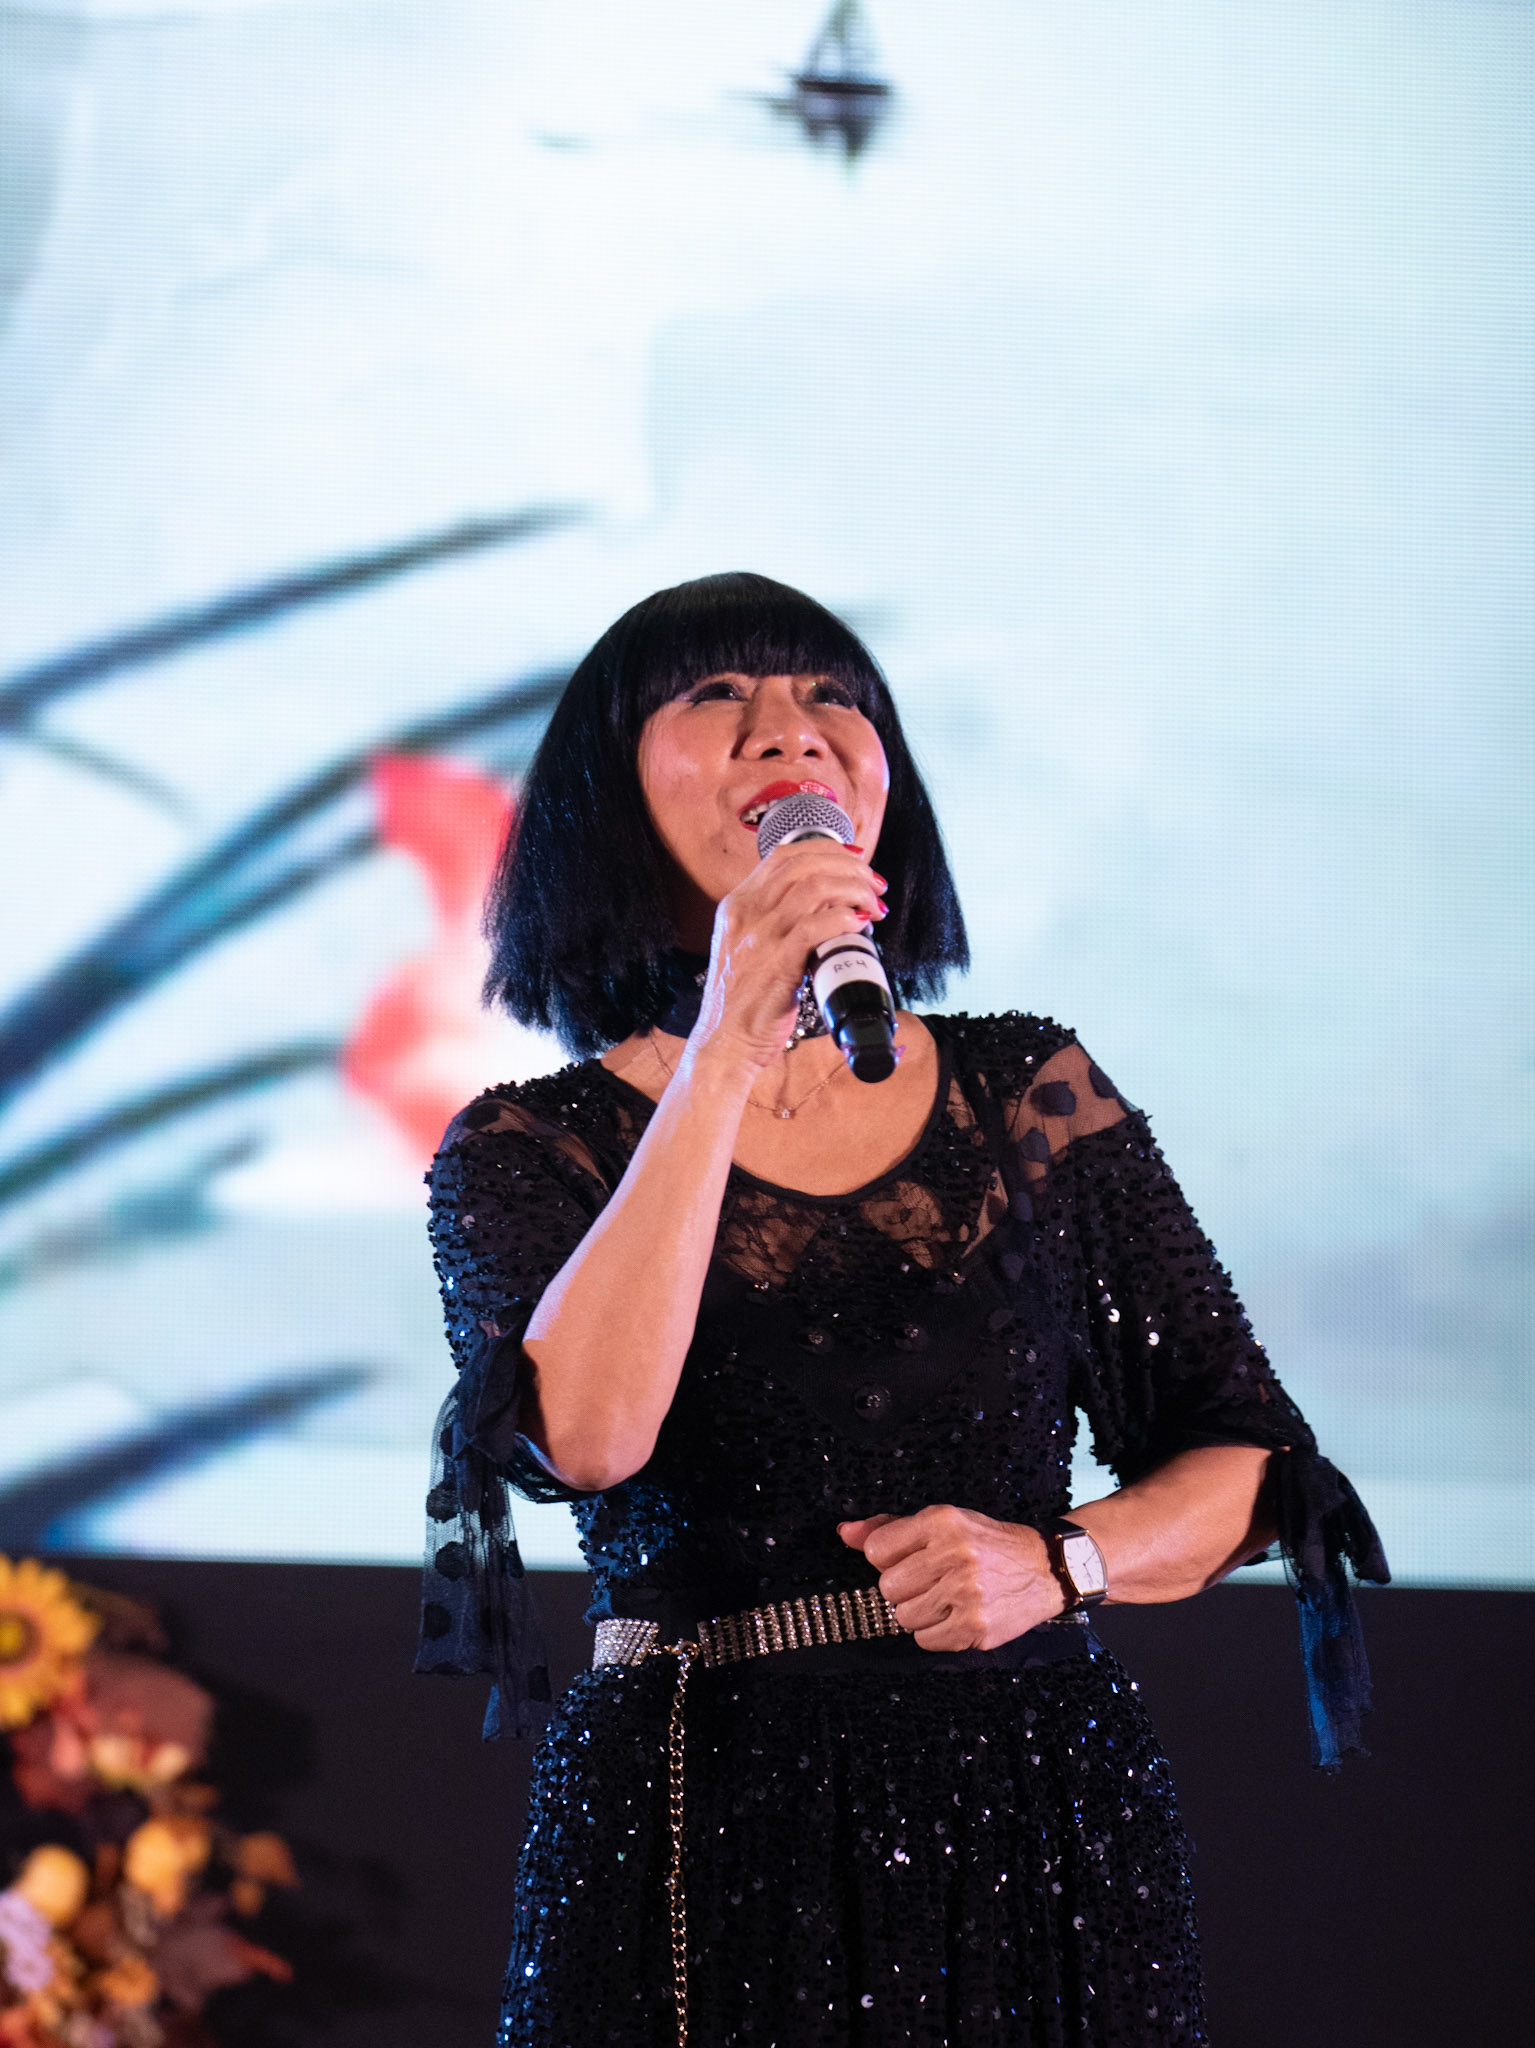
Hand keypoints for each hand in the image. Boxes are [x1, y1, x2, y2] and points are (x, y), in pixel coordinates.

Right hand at [692, 840, 887, 1071]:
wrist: (723, 1043)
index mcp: (738, 905)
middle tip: (876, 886)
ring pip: (815, 887)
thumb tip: (826, 904)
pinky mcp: (776, 964)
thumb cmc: (742, 1002)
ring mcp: (759, 937)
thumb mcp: (748, 948)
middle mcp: (746, 913)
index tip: (857, 860)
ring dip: (855, 891)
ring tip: (874, 907)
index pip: (784, 855)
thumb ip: (776, 921)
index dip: (827, 850)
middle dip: (850, 868)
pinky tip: (859, 925)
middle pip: (804, 864)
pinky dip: (844, 919)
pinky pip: (815, 926)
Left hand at [838, 1505, 1065, 1651]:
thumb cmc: (986, 1544)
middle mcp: (954, 1553)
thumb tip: (844, 1532)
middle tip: (932, 1581)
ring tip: (946, 1598)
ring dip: (920, 1612)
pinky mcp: (976, 1627)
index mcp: (941, 1521)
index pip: (876, 1550)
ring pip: (904, 1617)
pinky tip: (956, 1616)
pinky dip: (935, 1633)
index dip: (889, 1559)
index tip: (910, 1560)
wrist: (1045, 1567)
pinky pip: (925, 1640)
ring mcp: (966, 1592)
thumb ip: (889, 1527)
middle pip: (888, 1587)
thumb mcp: (942, 1522)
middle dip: (905, 1588)